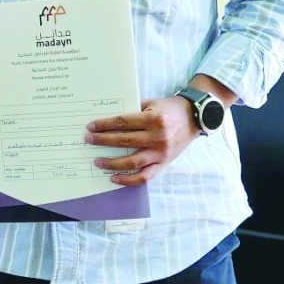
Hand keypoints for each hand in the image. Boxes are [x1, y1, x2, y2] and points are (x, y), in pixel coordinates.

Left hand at [83, 96, 199, 185]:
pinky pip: (144, 176)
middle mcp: (157, 137)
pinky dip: (128, 180)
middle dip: (103, 141)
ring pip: (132, 162)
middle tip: (88, 140)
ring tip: (97, 161)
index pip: (123, 122)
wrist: (194, 118)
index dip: (105, 125)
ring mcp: (160, 153)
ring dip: (112, 163)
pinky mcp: (163, 163)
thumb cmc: (169, 109)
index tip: (91, 127)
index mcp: (153, 119)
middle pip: (124, 141)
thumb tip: (108, 118)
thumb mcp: (151, 103)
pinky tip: (114, 178)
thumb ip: (133, 109)